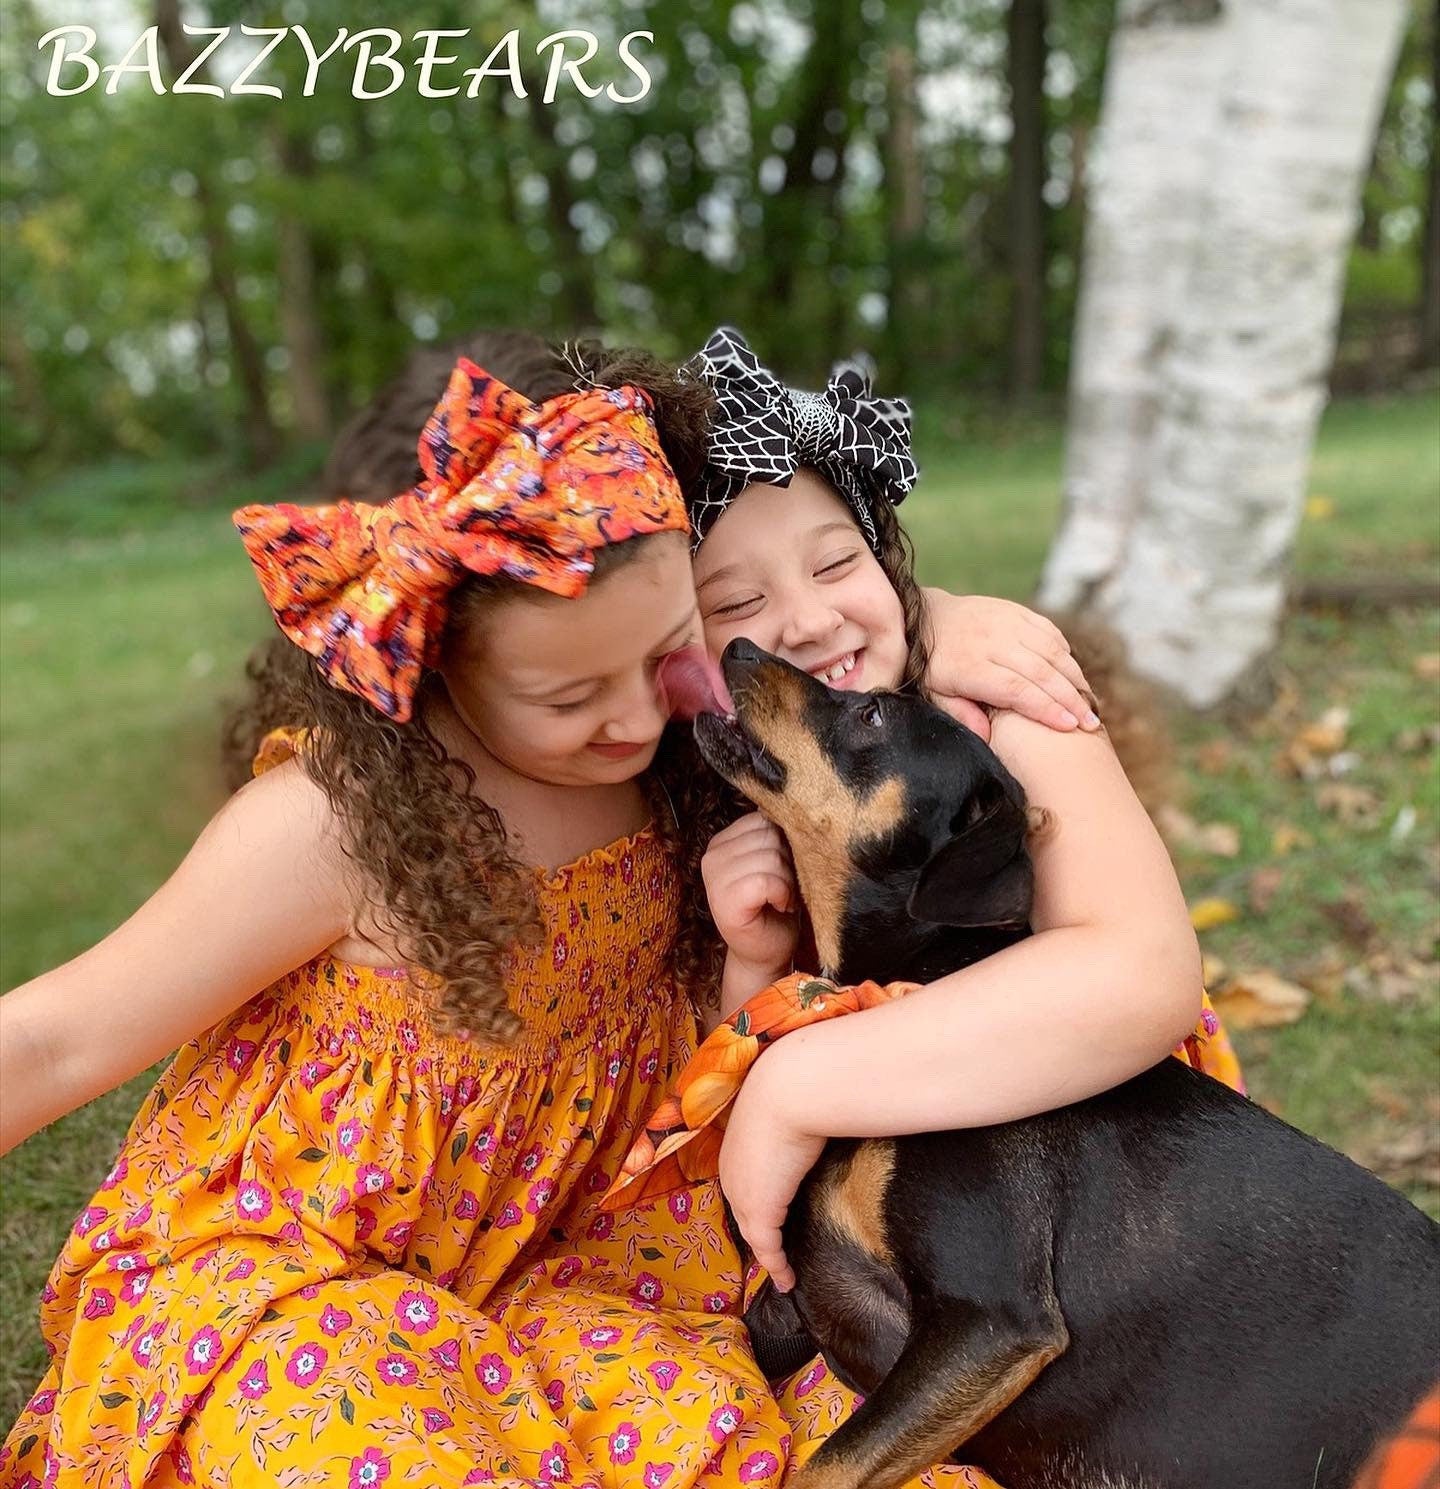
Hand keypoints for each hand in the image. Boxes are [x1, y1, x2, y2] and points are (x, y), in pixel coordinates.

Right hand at [701, 813, 799, 978]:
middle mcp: (712, 855)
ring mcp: (714, 879)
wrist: (767, 952)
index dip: (784, 844)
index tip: (782, 871)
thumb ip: (773, 836)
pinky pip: (766, 880)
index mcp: (722, 841)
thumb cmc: (775, 905)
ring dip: (788, 882)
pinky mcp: (724, 901)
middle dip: (788, 863)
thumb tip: (796, 807)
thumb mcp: (774, 862)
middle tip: (783, 888)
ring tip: (780, 898)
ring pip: (771, 857)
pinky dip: (782, 894)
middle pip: (770, 836)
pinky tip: (779, 906)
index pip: (764, 819)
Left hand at [717, 1046, 824, 1292]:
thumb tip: (819, 1115)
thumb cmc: (796, 1088)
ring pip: (754, 1232)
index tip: (770, 1218)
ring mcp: (741, 1193)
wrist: (791, 1090)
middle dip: (757, 1232)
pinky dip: (777, 1266)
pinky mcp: (759, 1212)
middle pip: (742, 1211)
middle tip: (775, 1252)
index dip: (755, 1202)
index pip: (743, 1183)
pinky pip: (768, 1249)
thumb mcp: (789, 1106)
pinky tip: (788, 1279)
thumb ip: (796, 1118)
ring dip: (766, 1252)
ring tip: (781, 1271)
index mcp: (735, 1146)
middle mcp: (732, 1172)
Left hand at [923, 590, 1097, 733]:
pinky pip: (1048, 631)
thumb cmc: (931, 666)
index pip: (1016, 689)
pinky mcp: (1015, 611)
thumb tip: (986, 736)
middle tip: (1092, 722)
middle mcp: (991, 641)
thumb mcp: (934, 694)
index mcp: (970, 666)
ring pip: (1050, 650)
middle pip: (1040, 672)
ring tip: (1090, 702)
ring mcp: (1005, 622)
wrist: (923, 618)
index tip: (1070, 726)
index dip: (1045, 708)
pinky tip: (1074, 673)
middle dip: (1070, 699)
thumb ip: (960, 714)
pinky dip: (1065, 652)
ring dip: (1074, 677)